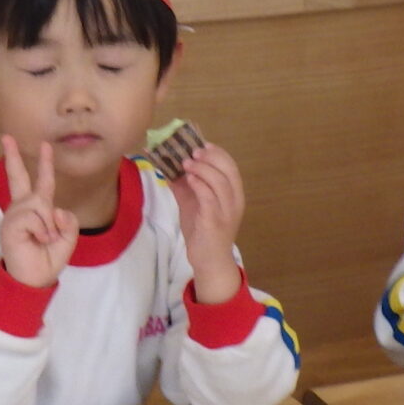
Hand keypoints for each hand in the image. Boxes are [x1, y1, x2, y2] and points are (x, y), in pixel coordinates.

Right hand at [0, 135, 79, 289]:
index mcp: (35, 210)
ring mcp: (14, 215)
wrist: (34, 279)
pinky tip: (37, 241)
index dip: (44, 164)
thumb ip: (67, 219)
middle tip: (6, 136)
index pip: (41, 183)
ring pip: (40, 203)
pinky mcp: (11, 224)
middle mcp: (22, 208)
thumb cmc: (47, 259)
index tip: (45, 145)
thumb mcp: (67, 237)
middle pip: (18, 177)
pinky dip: (42, 230)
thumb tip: (54, 209)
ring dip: (49, 225)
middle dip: (13, 156)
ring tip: (44, 239)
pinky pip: (35, 217)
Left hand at [172, 142, 247, 303]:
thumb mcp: (193, 203)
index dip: (217, 152)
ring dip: (202, 168)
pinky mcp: (215, 221)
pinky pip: (210, 198)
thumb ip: (185, 185)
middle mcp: (235, 200)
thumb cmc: (202, 231)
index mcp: (234, 194)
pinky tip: (189, 179)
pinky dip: (199, 184)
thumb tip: (168, 165)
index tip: (201, 144)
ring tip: (186, 163)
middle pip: (228, 169)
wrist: (208, 260)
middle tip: (192, 151)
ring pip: (220, 181)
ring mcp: (227, 211)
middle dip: (210, 156)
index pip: (231, 166)